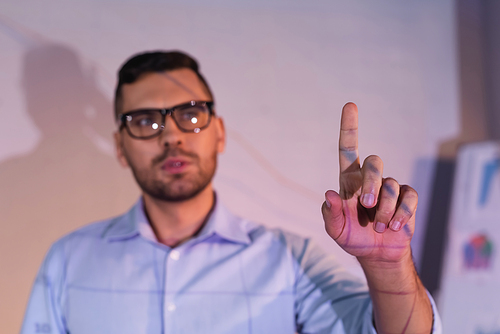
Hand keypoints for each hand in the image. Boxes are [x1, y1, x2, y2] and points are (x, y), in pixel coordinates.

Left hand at [322, 102, 417, 264]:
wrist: (376, 254)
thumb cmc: (352, 237)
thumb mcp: (336, 229)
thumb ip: (330, 214)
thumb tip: (329, 194)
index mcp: (349, 181)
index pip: (348, 149)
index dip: (349, 127)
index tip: (350, 105)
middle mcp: (369, 179)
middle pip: (374, 163)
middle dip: (372, 183)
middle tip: (366, 204)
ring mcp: (389, 188)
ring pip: (391, 185)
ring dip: (385, 210)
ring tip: (378, 226)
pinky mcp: (406, 198)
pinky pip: (409, 196)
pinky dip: (401, 214)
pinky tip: (394, 227)